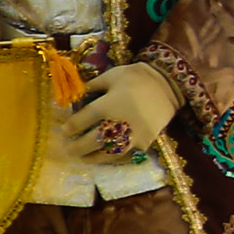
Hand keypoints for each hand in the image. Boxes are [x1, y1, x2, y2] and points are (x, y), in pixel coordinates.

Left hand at [57, 62, 178, 167]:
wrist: (168, 84)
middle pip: (92, 141)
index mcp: (107, 105)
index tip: (65, 131)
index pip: (81, 121)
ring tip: (85, 158)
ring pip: (108, 153)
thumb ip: (92, 87)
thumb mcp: (111, 75)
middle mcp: (118, 123)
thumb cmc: (137, 77)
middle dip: (78, 148)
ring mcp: (133, 135)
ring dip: (94, 157)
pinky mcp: (145, 141)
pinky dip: (114, 158)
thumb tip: (76, 97)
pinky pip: (126, 155)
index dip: (70, 128)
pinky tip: (107, 157)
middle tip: (69, 150)